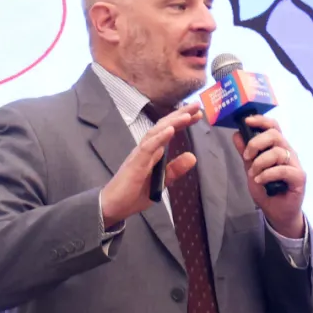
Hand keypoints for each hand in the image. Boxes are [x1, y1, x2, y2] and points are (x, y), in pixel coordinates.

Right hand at [100, 104, 201, 225]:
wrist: (113, 206)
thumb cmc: (134, 194)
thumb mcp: (162, 182)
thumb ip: (175, 169)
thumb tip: (193, 157)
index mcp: (152, 152)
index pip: (168, 131)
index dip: (182, 121)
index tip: (198, 113)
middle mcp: (146, 149)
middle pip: (163, 126)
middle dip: (180, 115)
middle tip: (197, 105)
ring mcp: (139, 154)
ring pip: (156, 133)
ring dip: (172, 122)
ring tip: (187, 114)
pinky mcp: (135, 163)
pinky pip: (148, 147)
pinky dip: (159, 138)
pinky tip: (171, 130)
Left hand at [233, 114, 305, 237]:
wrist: (278, 212)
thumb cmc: (267, 190)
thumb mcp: (251, 169)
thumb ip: (246, 153)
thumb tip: (236, 134)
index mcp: (278, 147)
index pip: (273, 126)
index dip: (261, 120)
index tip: (247, 121)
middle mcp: (288, 152)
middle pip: (275, 135)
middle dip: (257, 143)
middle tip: (247, 156)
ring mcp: (295, 164)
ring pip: (278, 152)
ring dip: (260, 163)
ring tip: (253, 175)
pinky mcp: (299, 177)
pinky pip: (283, 169)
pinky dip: (268, 174)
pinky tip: (260, 181)